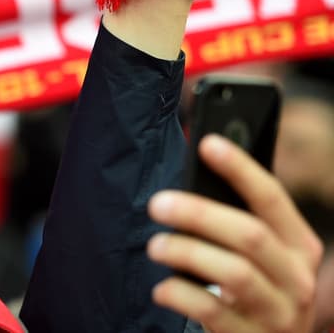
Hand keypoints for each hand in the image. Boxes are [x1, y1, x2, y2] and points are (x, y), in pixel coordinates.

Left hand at [146, 134, 322, 330]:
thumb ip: (238, 223)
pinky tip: (162, 289)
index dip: (241, 169)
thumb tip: (196, 176)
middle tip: (157, 204)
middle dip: (199, 213)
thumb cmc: (257, 290)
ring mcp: (279, 313)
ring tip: (155, 246)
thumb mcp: (263, 257)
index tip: (207, 143)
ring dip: (187, 253)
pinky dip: (181, 295)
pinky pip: (213, 312)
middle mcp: (298, 279)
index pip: (273, 198)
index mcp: (301, 247)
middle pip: (250, 235)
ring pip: (234, 272)